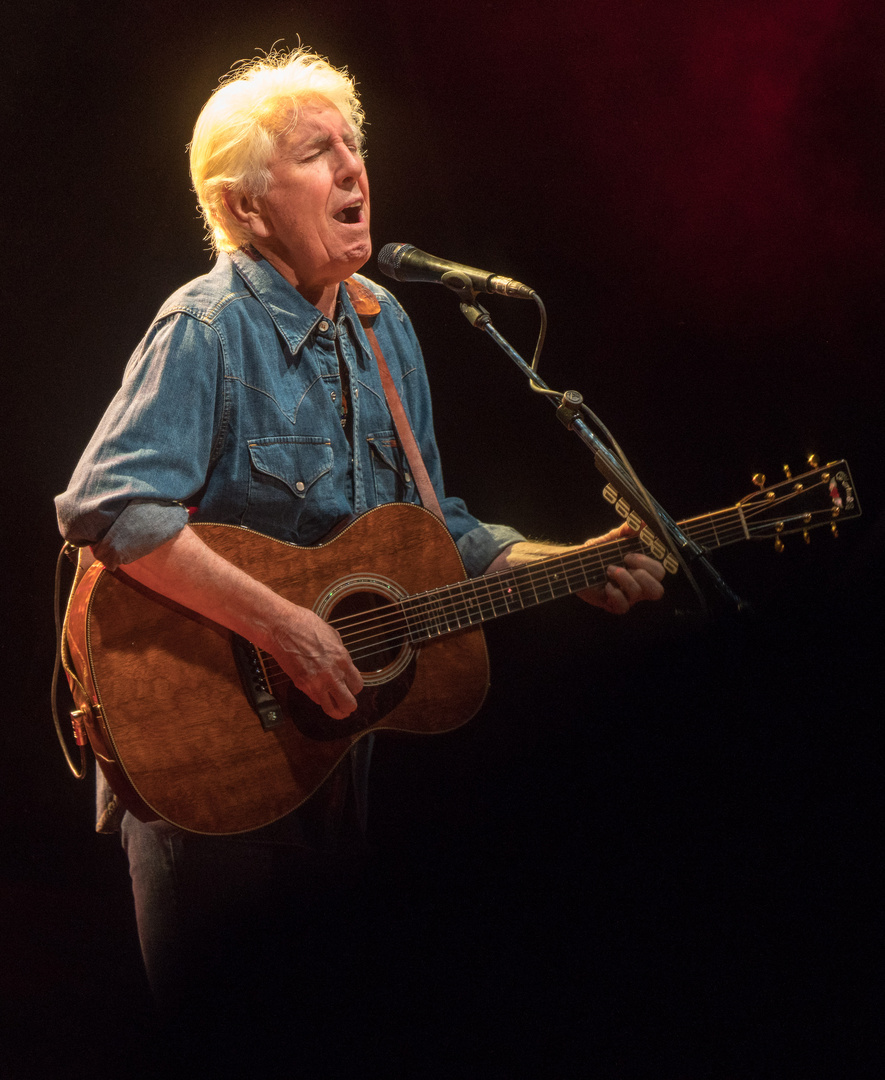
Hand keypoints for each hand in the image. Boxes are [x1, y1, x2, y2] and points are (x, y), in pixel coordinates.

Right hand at [267, 603, 363, 718]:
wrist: (282, 628)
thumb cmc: (306, 626)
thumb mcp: (333, 636)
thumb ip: (340, 654)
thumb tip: (343, 664)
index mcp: (342, 660)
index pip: (357, 685)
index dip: (355, 688)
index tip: (351, 687)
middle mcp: (332, 675)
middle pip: (349, 703)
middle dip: (349, 705)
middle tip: (347, 705)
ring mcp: (316, 683)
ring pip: (332, 709)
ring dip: (336, 710)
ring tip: (337, 711)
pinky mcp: (302, 686)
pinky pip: (316, 700)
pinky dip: (319, 700)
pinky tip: (320, 696)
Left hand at [577, 522, 665, 613]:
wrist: (576, 564)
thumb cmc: (598, 552)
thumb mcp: (612, 538)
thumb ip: (627, 529)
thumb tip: (641, 521)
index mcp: (642, 570)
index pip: (660, 572)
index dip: (647, 563)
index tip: (628, 554)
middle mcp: (638, 585)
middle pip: (657, 591)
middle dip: (642, 575)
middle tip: (623, 563)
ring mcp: (626, 597)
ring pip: (638, 595)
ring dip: (623, 579)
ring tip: (608, 570)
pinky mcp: (613, 605)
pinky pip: (623, 607)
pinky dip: (615, 595)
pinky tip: (606, 585)